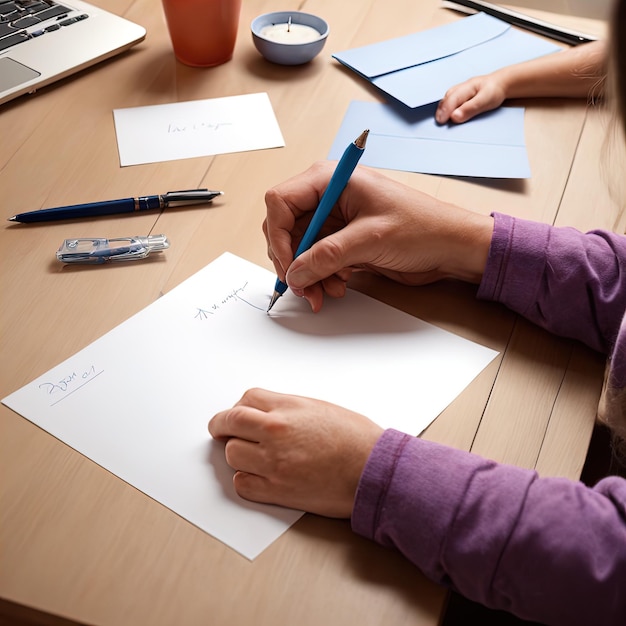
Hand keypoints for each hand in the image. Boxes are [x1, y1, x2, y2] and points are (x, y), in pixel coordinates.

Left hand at [208, 388, 382, 517]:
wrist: (373, 470)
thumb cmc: (356, 438)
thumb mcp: (320, 408)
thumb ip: (288, 408)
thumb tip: (266, 413)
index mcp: (287, 407)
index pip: (245, 399)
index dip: (238, 407)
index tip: (235, 414)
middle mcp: (276, 430)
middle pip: (230, 423)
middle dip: (222, 426)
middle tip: (220, 430)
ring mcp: (273, 461)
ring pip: (232, 453)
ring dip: (237, 453)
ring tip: (248, 454)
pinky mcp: (277, 489)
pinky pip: (242, 483)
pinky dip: (245, 479)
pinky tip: (256, 475)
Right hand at [263, 162, 492, 310]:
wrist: (451, 247)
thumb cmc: (422, 227)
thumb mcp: (369, 240)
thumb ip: (325, 257)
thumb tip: (294, 274)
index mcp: (331, 180)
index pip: (280, 202)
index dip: (277, 236)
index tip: (288, 266)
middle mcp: (329, 198)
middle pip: (286, 229)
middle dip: (292, 262)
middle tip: (303, 288)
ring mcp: (336, 221)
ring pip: (300, 250)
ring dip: (308, 275)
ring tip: (324, 292)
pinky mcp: (344, 241)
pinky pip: (317, 261)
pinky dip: (321, 277)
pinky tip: (337, 286)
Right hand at [436, 74, 507, 123]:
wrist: (501, 84)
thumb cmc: (494, 90)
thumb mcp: (485, 100)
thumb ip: (470, 109)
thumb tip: (455, 116)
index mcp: (467, 87)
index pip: (452, 99)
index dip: (446, 110)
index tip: (442, 121)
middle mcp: (461, 88)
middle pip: (446, 99)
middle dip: (441, 110)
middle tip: (439, 122)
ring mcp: (460, 91)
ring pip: (447, 99)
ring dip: (442, 109)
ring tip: (440, 119)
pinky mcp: (460, 95)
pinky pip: (449, 101)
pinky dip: (446, 108)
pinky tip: (446, 114)